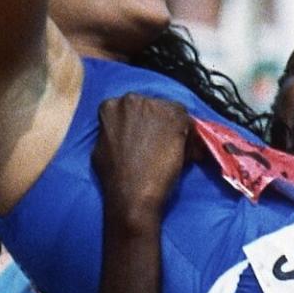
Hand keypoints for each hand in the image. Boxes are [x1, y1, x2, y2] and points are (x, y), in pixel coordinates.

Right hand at [93, 95, 191, 221]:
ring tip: (172, 154)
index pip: (133, 109)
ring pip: (172, 114)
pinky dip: (190, 140)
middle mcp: (132, 99)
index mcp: (111, 106)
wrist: (132, 193)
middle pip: (153, 107)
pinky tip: (183, 157)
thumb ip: (115, 131)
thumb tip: (128, 131)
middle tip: (161, 146)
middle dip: (159, 125)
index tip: (148, 137)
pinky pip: (189, 123)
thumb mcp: (103, 147)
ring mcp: (154, 106)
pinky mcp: (175, 117)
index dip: (144, 124)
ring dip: (175, 131)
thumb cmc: (114, 177)